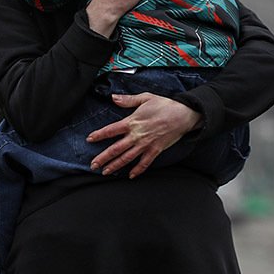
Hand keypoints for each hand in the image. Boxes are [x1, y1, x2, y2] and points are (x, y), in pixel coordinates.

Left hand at [86, 93, 202, 177]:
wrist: (184, 114)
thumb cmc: (165, 105)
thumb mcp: (145, 98)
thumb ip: (128, 100)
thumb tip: (113, 97)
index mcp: (132, 122)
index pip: (111, 130)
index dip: (99, 135)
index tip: (89, 139)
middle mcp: (137, 135)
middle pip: (116, 148)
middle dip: (103, 158)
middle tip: (93, 165)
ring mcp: (146, 144)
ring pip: (127, 158)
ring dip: (115, 166)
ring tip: (105, 172)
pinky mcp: (156, 150)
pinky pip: (145, 163)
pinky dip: (138, 170)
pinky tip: (130, 175)